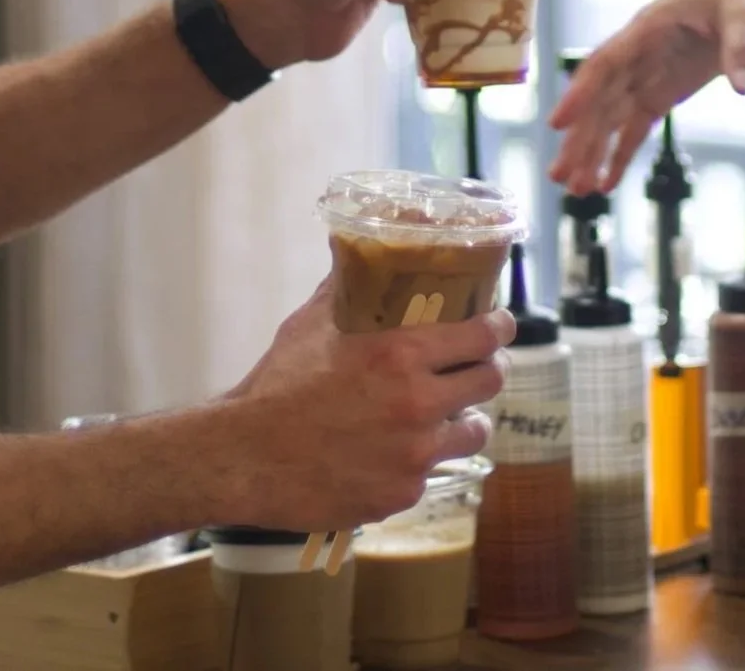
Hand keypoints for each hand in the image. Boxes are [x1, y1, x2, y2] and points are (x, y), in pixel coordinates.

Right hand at [215, 282, 514, 531]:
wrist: (244, 457)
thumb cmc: (278, 384)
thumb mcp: (314, 323)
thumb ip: (349, 288)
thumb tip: (363, 250)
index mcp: (403, 355)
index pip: (483, 336)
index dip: (500, 327)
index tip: (500, 324)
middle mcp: (418, 405)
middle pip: (491, 382)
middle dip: (489, 368)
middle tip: (479, 364)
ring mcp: (413, 455)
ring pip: (473, 432)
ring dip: (466, 419)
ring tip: (451, 413)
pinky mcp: (400, 494)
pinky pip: (431, 471)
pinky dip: (421, 459)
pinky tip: (400, 449)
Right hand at [548, 0, 744, 193]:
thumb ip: (740, 47)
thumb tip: (742, 87)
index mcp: (646, 28)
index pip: (604, 63)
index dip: (580, 93)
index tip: (558, 123)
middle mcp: (636, 54)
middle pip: (600, 100)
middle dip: (580, 138)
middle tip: (559, 176)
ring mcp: (645, 76)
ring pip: (611, 119)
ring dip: (592, 153)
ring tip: (575, 190)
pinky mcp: (660, 93)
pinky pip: (635, 127)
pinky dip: (620, 155)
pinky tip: (606, 185)